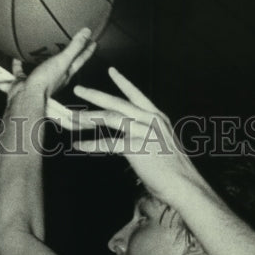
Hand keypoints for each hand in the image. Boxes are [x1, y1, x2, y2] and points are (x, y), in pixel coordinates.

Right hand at [6, 27, 96, 106]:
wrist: (25, 97)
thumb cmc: (45, 81)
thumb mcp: (63, 61)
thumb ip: (74, 47)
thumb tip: (87, 32)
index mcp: (65, 73)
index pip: (80, 59)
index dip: (87, 50)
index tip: (93, 42)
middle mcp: (53, 77)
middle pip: (63, 63)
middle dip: (68, 54)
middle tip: (73, 42)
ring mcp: (39, 78)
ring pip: (43, 65)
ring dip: (44, 57)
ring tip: (45, 46)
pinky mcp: (24, 80)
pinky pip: (21, 68)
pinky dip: (19, 62)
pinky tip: (17, 54)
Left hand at [45, 67, 202, 204]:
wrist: (182, 183)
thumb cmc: (172, 169)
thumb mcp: (162, 143)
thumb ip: (147, 134)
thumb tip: (131, 134)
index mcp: (157, 117)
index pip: (137, 95)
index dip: (123, 82)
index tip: (111, 70)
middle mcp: (150, 120)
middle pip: (117, 103)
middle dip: (95, 95)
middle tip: (79, 89)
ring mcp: (143, 132)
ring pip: (110, 119)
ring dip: (88, 117)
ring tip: (72, 117)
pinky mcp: (136, 148)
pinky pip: (108, 144)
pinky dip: (91, 145)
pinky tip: (78, 145)